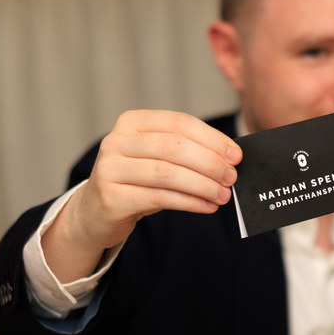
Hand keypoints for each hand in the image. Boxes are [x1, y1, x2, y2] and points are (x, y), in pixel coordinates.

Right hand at [43, 110, 241, 281]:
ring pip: (168, 173)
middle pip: (174, 147)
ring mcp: (110, 169)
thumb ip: (186, 153)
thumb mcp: (157, 159)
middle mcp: (116, 141)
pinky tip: (207, 206)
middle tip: (232, 178)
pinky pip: (160, 198)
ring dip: (203, 185)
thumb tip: (230, 159)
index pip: (179, 123)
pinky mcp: (111, 197)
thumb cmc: (137, 182)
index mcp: (131, 122)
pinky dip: (189, 202)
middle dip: (210, 163)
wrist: (97, 211)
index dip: (211, 138)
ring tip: (223, 195)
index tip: (236, 155)